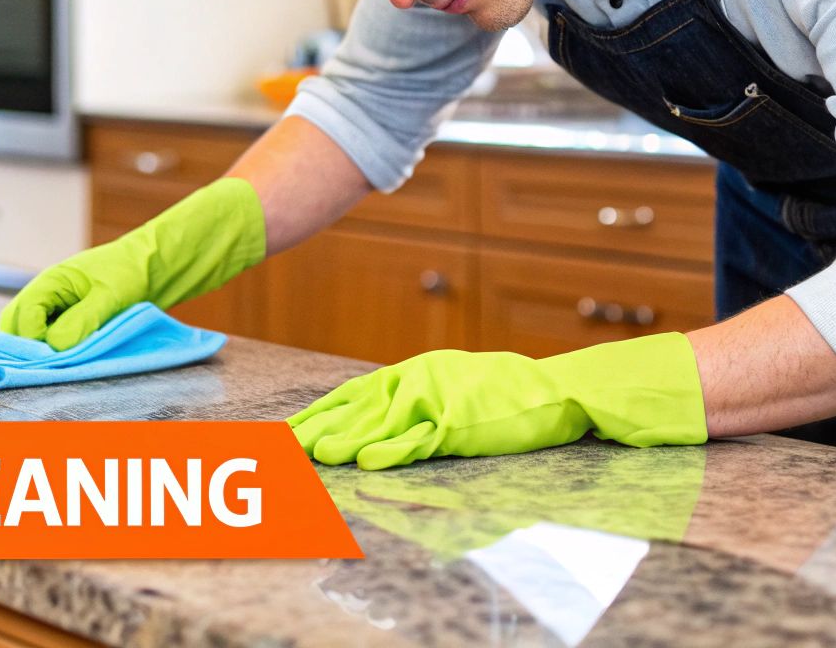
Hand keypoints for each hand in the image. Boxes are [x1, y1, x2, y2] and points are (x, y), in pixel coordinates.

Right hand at [0, 176, 265, 348]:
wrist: (161, 264)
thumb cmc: (134, 269)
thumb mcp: (109, 295)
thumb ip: (81, 321)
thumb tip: (57, 347)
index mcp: (51, 282)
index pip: (21, 317)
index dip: (31, 340)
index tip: (52, 357)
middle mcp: (50, 295)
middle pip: (19, 327)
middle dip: (30, 347)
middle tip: (55, 364)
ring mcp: (61, 307)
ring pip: (35, 335)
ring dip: (46, 350)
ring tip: (68, 361)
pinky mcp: (75, 318)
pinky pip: (56, 337)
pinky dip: (61, 349)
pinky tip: (78, 357)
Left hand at [288, 333, 706, 469]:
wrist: (553, 391)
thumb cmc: (498, 394)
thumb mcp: (444, 387)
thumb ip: (405, 403)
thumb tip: (362, 426)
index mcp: (410, 372)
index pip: (353, 393)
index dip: (318, 413)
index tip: (286, 431)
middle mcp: (417, 381)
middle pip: (357, 408)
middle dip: (318, 428)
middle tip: (282, 448)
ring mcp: (439, 401)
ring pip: (382, 423)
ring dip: (346, 440)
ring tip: (314, 456)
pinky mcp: (461, 424)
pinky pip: (422, 440)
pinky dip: (393, 451)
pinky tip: (367, 462)